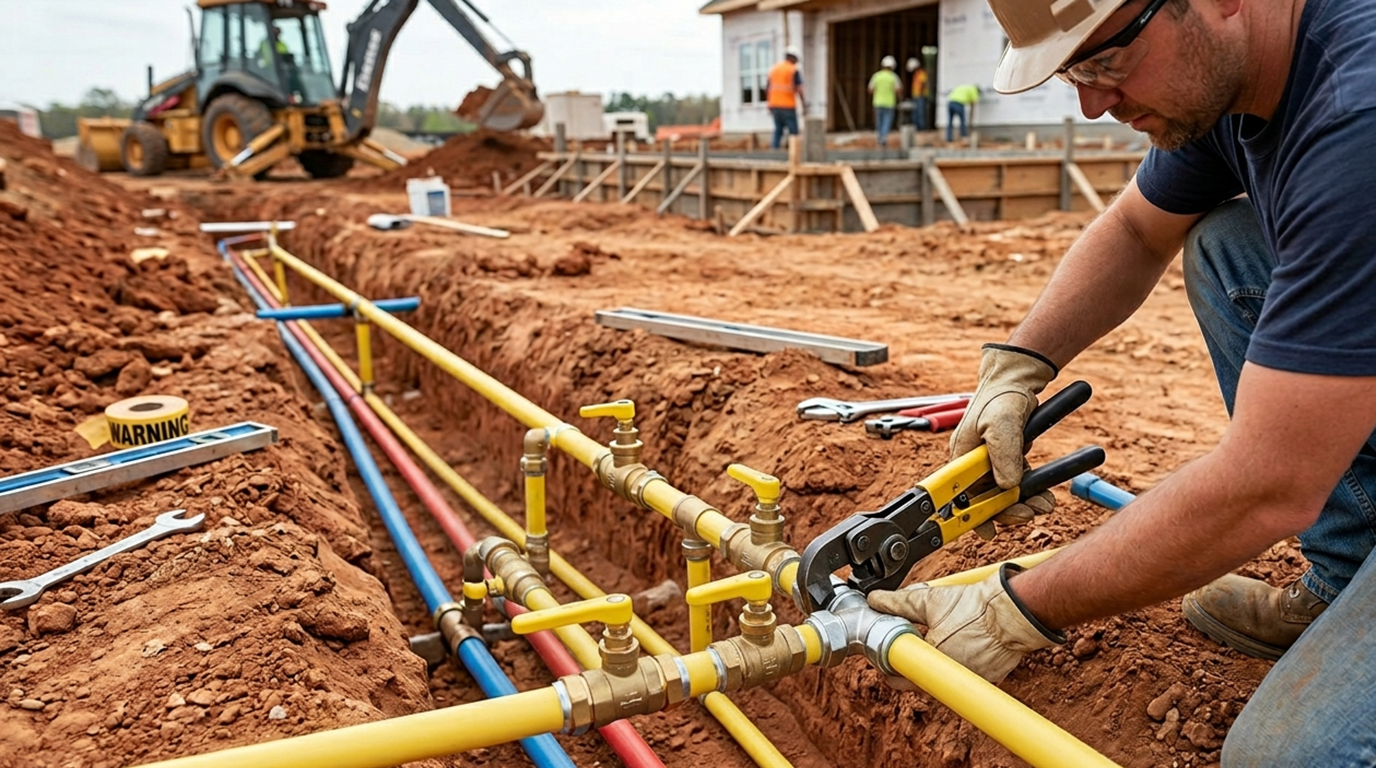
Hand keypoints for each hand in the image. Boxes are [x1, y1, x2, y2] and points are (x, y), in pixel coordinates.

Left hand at [867, 564, 1063, 682]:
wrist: (1014, 611)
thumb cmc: (977, 607)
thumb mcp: (930, 600)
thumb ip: (898, 602)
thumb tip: (875, 600)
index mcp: (933, 661)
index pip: (899, 679)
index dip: (888, 665)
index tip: (886, 654)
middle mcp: (952, 677)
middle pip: (921, 678)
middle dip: (914, 660)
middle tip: (910, 642)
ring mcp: (971, 679)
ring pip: (944, 675)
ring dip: (937, 659)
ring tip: (939, 636)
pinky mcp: (988, 676)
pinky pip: (966, 672)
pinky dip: (960, 658)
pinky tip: (961, 639)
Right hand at [950, 344, 1057, 534]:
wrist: (1016, 378)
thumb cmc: (1001, 396)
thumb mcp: (1001, 424)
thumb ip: (1004, 455)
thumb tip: (1007, 486)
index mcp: (961, 456)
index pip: (961, 495)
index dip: (972, 516)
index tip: (988, 531)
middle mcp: (972, 462)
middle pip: (985, 498)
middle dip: (1008, 510)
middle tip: (1030, 513)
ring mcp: (989, 461)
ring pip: (1003, 493)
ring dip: (1024, 502)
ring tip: (1045, 505)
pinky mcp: (1006, 458)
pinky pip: (1016, 481)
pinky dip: (1030, 490)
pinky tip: (1044, 493)